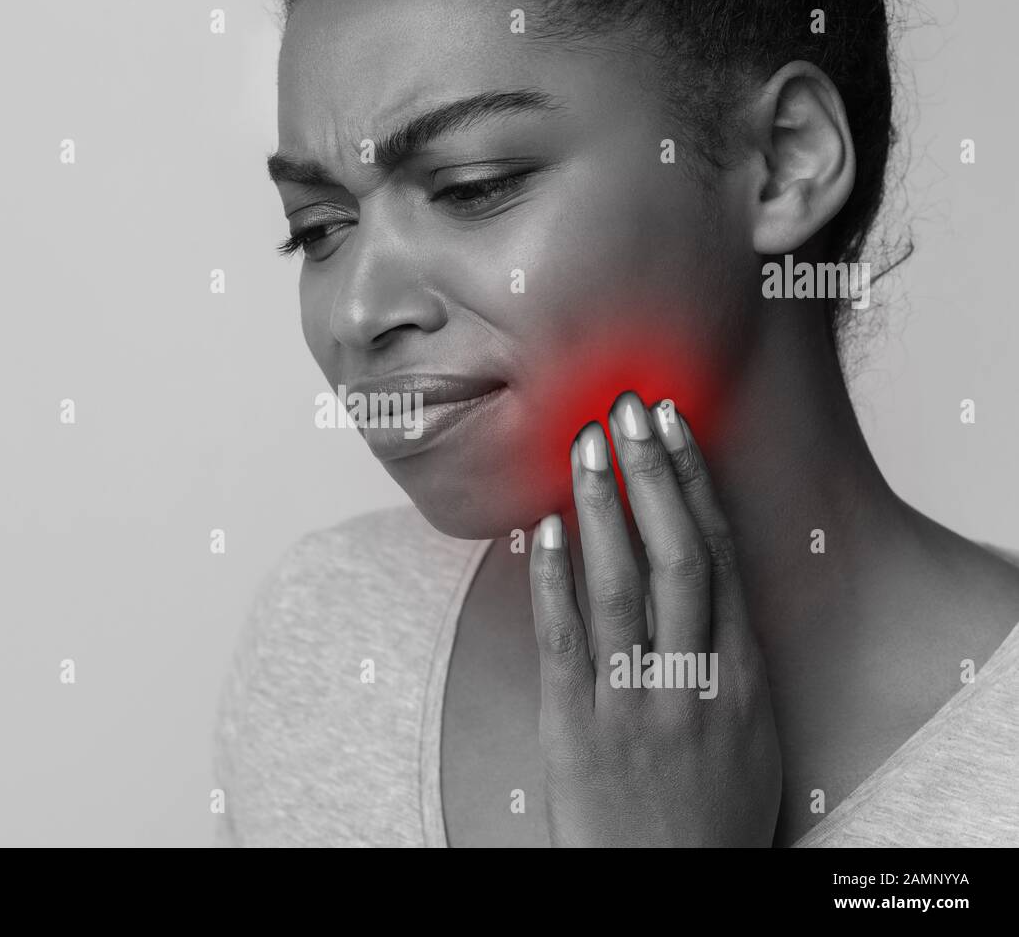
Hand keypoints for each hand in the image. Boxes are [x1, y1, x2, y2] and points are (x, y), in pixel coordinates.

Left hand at [529, 391, 781, 845]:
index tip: (674, 427)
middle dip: (651, 474)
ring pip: (619, 585)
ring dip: (602, 507)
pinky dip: (554, 578)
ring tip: (584, 444)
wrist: (669, 890)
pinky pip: (564, 639)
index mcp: (743, 676)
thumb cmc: (711, 813)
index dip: (693, 486)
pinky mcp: (575, 726)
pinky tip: (544, 529)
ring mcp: (633, 701)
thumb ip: (732, 657)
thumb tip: (710, 580)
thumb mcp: (752, 733)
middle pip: (675, 555)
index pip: (718, 557)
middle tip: (627, 408)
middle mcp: (693, 679)